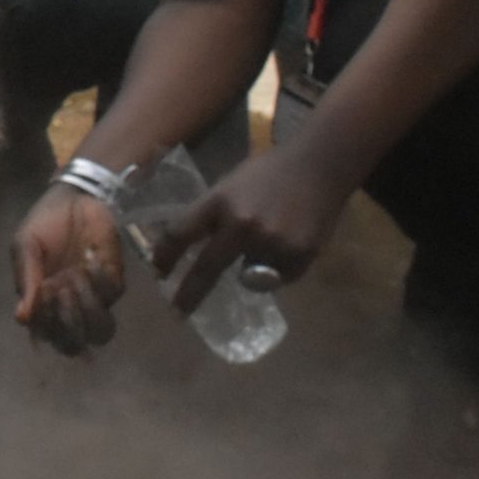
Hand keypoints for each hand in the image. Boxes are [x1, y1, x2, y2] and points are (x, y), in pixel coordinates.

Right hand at [9, 184, 125, 355]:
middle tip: (61, 289)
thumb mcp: (25, 246)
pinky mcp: (114, 281)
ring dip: (88, 308)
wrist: (75, 197)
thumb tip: (21, 319)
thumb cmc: (45, 224)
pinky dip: (100, 280)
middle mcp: (70, 308)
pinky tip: (90, 257)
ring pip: (101, 331)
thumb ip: (25, 280)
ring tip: (76, 276)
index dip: (48, 327)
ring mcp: (94, 297)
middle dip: (69, 323)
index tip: (42, 295)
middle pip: (75, 345)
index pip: (48, 338)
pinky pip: (113, 295)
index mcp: (43, 305)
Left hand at [149, 145, 355, 313]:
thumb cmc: (270, 172)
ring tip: (271, 243)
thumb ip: (214, 216)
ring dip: (252, 270)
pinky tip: (290, 243)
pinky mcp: (297, 256)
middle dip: (189, 294)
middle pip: (206, 268)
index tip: (159, 274)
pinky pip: (278, 278)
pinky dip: (279, 269)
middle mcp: (241, 224)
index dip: (165, 257)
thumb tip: (191, 248)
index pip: (181, 233)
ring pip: (249, 279)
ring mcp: (271, 242)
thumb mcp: (230, 185)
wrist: (319, 166)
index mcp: (220, 201)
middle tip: (177, 312)